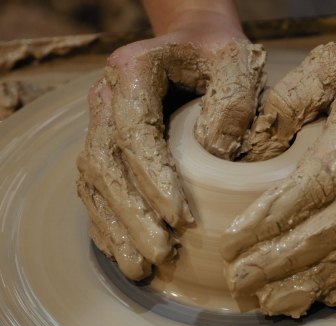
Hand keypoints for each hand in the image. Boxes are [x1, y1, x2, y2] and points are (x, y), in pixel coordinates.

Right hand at [76, 11, 265, 279]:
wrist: (194, 44)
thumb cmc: (218, 56)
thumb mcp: (237, 64)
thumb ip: (232, 103)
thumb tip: (217, 156)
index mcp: (135, 69)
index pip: (135, 130)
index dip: (153, 178)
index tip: (180, 218)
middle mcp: (107, 97)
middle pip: (105, 161)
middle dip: (132, 214)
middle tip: (161, 253)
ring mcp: (101, 122)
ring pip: (94, 180)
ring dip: (116, 227)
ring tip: (141, 268)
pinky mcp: (106, 145)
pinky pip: (95, 188)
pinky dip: (108, 223)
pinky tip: (126, 252)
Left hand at [220, 28, 335, 316]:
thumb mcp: (329, 59)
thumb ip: (289, 98)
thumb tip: (255, 150)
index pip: (315, 182)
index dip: (274, 216)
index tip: (236, 240)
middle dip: (286, 259)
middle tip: (243, 279)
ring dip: (316, 278)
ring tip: (273, 298)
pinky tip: (325, 295)